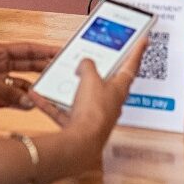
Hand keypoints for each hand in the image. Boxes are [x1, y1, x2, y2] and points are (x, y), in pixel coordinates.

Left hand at [0, 41, 58, 112]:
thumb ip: (5, 91)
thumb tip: (27, 101)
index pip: (25, 49)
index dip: (42, 50)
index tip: (58, 51)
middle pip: (25, 65)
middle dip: (42, 67)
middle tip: (60, 71)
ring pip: (18, 84)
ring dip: (31, 89)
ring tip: (46, 93)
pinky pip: (9, 99)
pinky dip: (19, 103)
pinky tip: (29, 106)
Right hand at [29, 36, 146, 167]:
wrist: (81, 142)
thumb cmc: (94, 112)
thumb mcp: (90, 77)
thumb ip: (87, 65)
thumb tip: (85, 64)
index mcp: (120, 88)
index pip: (132, 65)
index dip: (137, 51)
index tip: (143, 41)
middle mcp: (110, 102)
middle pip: (105, 81)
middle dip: (96, 70)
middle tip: (93, 57)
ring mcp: (94, 114)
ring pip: (82, 95)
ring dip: (69, 87)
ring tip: (59, 75)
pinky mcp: (79, 124)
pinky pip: (64, 110)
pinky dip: (52, 102)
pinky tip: (40, 95)